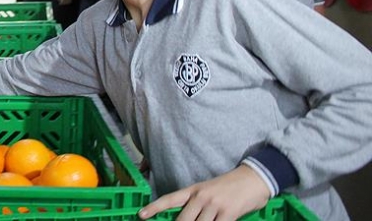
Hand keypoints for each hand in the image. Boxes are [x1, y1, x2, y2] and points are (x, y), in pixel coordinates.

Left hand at [138, 165, 269, 220]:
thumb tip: (186, 218)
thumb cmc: (230, 187)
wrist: (254, 178)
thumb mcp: (208, 191)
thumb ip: (196, 206)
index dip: (154, 208)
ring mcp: (214, 205)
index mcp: (193, 190)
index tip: (141, 215)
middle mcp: (201, 197)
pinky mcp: (228, 213)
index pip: (169, 199)